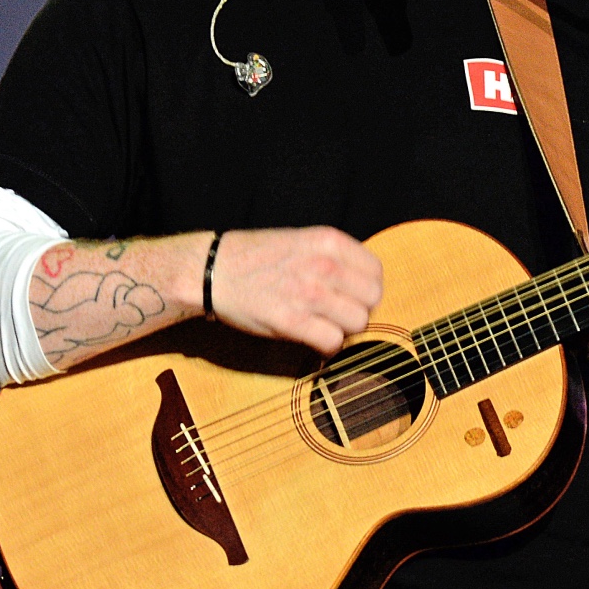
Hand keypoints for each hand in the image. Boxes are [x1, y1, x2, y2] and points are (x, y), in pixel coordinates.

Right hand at [208, 227, 382, 355]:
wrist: (212, 269)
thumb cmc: (257, 257)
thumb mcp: (302, 241)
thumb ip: (335, 258)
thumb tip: (363, 285)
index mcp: (328, 241)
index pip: (376, 272)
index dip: (366, 288)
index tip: (350, 296)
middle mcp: (324, 264)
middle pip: (372, 299)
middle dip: (359, 310)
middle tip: (338, 314)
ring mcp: (308, 293)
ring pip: (358, 322)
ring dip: (344, 329)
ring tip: (324, 325)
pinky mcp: (291, 321)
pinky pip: (332, 341)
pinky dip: (328, 347)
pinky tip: (314, 340)